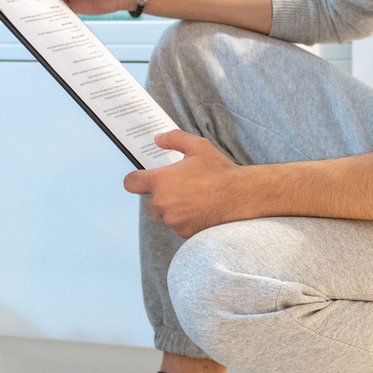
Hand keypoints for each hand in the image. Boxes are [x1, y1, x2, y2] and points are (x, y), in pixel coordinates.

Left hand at [123, 131, 252, 237]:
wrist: (241, 197)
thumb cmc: (220, 172)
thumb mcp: (198, 146)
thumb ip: (174, 139)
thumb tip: (158, 139)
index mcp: (161, 181)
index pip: (131, 183)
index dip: (136, 180)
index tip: (142, 179)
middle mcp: (162, 203)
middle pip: (149, 202)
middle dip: (160, 196)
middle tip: (180, 188)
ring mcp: (173, 220)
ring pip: (164, 215)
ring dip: (173, 209)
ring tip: (194, 198)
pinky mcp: (184, 233)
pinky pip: (178, 226)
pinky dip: (185, 220)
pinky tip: (200, 209)